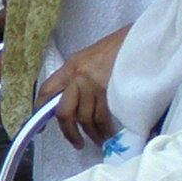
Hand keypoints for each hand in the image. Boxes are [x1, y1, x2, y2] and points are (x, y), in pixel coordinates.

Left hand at [45, 28, 126, 146]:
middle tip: (76, 143)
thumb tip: (73, 99)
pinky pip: (102, 117)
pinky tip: (107, 134)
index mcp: (71, 65)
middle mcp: (78, 76)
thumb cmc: (119, 46)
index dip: (40, 109)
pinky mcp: (109, 91)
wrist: (141, 38)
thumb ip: (79, 75)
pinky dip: (104, 129)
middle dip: (68, 132)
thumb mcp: (91, 56)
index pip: (48, 90)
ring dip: (91, 134)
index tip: (41, 125)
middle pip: (65, 112)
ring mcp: (93, 84)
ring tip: (97, 140)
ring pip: (85, 118)